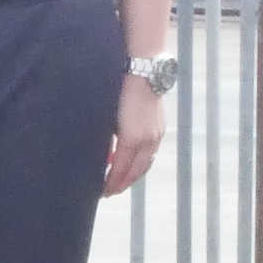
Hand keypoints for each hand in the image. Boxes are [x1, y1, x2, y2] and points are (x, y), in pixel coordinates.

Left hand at [105, 73, 163, 196]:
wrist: (144, 71)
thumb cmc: (119, 91)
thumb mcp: (108, 117)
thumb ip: (107, 139)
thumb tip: (103, 156)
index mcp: (132, 139)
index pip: (121, 169)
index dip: (112, 183)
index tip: (102, 192)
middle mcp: (148, 140)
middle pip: (136, 170)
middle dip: (123, 183)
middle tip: (110, 191)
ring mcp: (157, 134)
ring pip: (146, 163)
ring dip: (134, 175)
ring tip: (123, 180)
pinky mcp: (161, 127)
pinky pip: (151, 153)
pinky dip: (142, 162)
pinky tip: (134, 160)